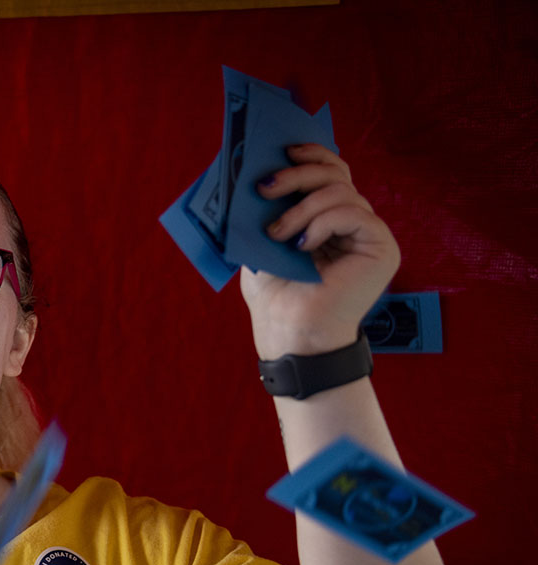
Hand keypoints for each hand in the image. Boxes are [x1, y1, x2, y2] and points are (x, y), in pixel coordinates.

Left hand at [239, 143, 399, 359]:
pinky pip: (354, 213)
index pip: (330, 172)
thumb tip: (261, 171)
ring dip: (301, 207)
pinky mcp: (381, 246)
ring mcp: (369, 233)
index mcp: (327, 218)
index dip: (310, 155)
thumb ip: (270, 208)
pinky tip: (302, 245)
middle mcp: (352, 222)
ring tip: (277, 233)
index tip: (281, 151)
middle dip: (298, 174)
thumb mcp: (263, 242)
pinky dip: (322, 223)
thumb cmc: (276, 296)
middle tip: (265, 187)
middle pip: (336, 173)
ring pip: (342, 190)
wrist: (291, 333)